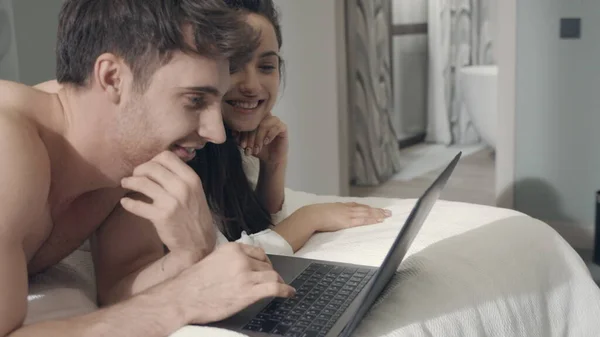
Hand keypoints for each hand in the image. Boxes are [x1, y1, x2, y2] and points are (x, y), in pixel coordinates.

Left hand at [119, 151, 214, 259]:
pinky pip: (137, 205)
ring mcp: (171, 202)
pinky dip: (128, 203)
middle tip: (135, 176)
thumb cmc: (194, 215)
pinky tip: (125, 203)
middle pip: (152, 167)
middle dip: (139, 170)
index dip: (153, 160)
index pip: (167, 156)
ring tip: (125, 184)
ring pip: (142, 183)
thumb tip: (158, 163)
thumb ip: (180, 177)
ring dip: (129, 182)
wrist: (198, 243)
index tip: (148, 168)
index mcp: (191, 178)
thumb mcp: (195, 191)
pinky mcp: (161, 216)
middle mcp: (182, 187)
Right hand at [177, 243, 295, 323]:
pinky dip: (285, 290)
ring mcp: (246, 275)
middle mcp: (241, 259)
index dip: (264, 262)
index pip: (257, 252)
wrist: (182, 298)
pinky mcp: (249, 292)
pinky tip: (289, 293)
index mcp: (232, 249)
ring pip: (272, 275)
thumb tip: (241, 265)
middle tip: (271, 281)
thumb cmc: (191, 283)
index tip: (266, 268)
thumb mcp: (212, 260)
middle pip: (266, 265)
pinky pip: (275, 288)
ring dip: (278, 282)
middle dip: (269, 274)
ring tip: (281, 287)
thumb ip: (229, 260)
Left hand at [234, 114, 287, 163]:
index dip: (242, 132)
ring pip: (264, 123)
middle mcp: (265, 117)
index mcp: (255, 119)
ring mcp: (275, 121)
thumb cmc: (258, 149)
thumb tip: (234, 133)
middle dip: (250, 137)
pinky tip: (266, 143)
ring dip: (259, 137)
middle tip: (247, 148)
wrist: (270, 159)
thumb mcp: (246, 144)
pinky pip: (277, 127)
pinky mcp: (283, 127)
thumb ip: (239, 138)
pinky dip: (269, 135)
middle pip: (255, 122)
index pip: (246, 121)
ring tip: (257, 148)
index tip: (241, 144)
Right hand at [301, 202, 391, 231]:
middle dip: (376, 210)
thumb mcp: (323, 213)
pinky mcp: (349, 221)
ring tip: (387, 215)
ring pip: (367, 213)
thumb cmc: (314, 216)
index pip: (356, 206)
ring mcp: (348, 214)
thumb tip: (328, 219)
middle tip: (387, 211)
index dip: (365, 207)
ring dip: (378, 214)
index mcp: (340, 206)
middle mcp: (346, 208)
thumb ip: (328, 215)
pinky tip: (379, 220)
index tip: (372, 208)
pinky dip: (372, 219)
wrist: (312, 216)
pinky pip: (364, 219)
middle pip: (364, 208)